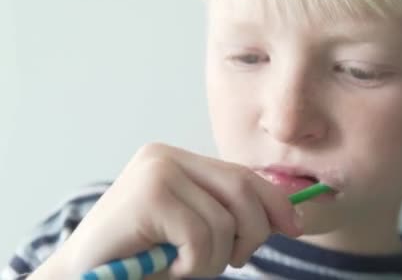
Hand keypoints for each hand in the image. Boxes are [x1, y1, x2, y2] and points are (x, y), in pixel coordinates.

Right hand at [29, 143, 302, 278]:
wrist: (82, 277)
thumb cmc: (142, 256)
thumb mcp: (195, 228)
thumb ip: (228, 213)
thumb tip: (289, 215)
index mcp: (178, 159)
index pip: (242, 174)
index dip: (275, 200)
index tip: (295, 225)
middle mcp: (166, 156)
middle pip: (241, 190)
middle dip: (254, 232)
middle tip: (236, 260)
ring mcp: (156, 172)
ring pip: (224, 221)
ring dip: (214, 259)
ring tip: (184, 265)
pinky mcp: (148, 196)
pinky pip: (201, 237)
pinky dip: (192, 264)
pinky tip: (167, 266)